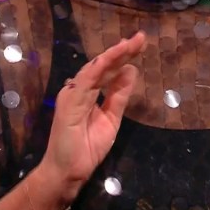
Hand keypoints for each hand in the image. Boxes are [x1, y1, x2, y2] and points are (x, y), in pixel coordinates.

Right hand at [37, 31, 144, 197]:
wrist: (68, 171)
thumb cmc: (86, 148)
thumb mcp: (111, 119)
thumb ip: (119, 96)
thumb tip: (131, 70)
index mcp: (88, 93)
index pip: (107, 71)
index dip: (122, 57)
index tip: (138, 44)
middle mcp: (79, 89)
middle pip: (102, 66)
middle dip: (122, 51)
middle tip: (140, 37)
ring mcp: (73, 94)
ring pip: (95, 68)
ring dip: (113, 55)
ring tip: (130, 44)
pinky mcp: (69, 102)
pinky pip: (86, 81)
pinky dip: (99, 67)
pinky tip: (112, 56)